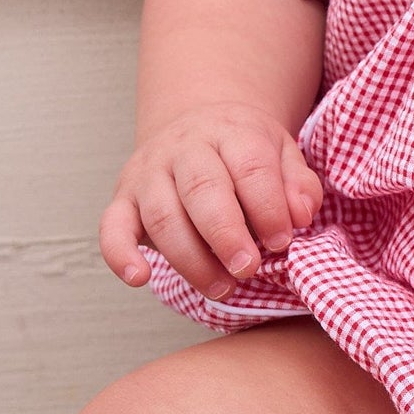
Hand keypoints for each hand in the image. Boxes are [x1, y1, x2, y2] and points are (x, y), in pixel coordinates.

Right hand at [100, 104, 323, 296]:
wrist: (196, 126)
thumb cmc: (245, 153)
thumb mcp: (282, 155)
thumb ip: (298, 185)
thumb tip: (300, 215)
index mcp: (230, 132)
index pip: (249, 167)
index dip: (268, 207)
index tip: (282, 241)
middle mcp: (184, 148)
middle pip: (202, 190)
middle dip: (226, 235)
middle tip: (248, 268)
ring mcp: (148, 173)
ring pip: (162, 216)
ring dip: (191, 259)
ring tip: (222, 287)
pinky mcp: (123, 198)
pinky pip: (112, 226)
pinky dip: (119, 255)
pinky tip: (139, 278)